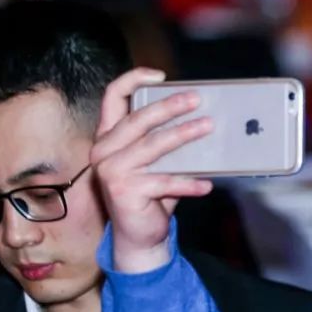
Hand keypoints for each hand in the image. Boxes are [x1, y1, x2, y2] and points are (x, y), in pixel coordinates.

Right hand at [91, 68, 213, 272]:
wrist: (138, 236)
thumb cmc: (151, 193)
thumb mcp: (154, 161)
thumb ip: (164, 140)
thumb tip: (200, 117)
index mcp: (109, 137)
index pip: (112, 98)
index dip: (133, 80)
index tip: (160, 75)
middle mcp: (104, 150)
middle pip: (138, 118)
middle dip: (169, 106)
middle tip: (196, 100)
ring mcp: (112, 171)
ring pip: (153, 146)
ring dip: (183, 135)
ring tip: (208, 128)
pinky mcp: (125, 191)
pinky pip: (164, 181)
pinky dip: (187, 183)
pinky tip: (205, 184)